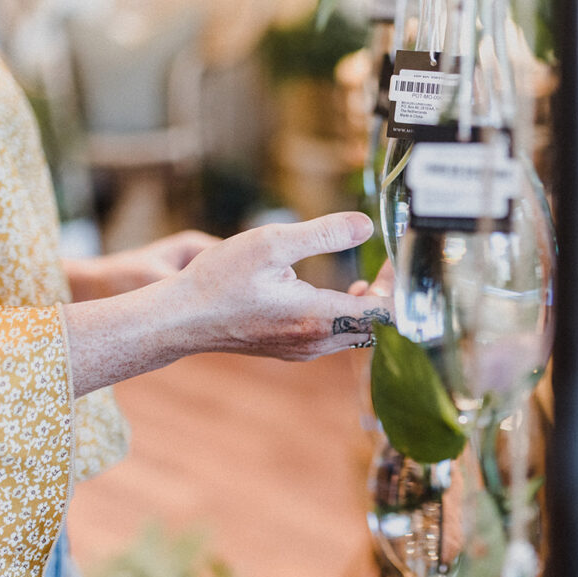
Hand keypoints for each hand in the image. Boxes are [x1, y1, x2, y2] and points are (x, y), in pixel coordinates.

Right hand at [63, 212, 394, 396]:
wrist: (179, 319)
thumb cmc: (219, 280)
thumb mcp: (272, 243)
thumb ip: (323, 234)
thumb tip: (366, 226)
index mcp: (317, 317)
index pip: (384, 314)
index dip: (397, 288)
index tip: (394, 261)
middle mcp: (315, 341)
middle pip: (374, 327)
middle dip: (385, 296)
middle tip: (384, 266)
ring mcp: (302, 351)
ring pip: (354, 335)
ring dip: (365, 308)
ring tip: (365, 280)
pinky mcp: (290, 351)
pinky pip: (332, 337)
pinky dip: (344, 316)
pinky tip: (334, 295)